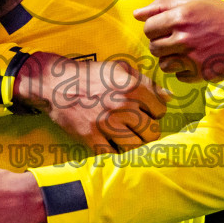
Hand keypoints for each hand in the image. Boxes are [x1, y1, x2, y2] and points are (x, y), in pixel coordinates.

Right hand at [16, 53, 168, 151]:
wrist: (55, 83)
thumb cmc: (89, 75)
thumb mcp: (119, 69)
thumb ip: (146, 82)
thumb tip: (168, 97)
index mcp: (132, 87)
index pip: (160, 110)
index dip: (154, 112)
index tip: (146, 113)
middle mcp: (122, 106)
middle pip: (151, 131)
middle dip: (147, 131)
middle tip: (138, 128)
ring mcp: (106, 123)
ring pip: (135, 146)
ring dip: (134, 143)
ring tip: (127, 137)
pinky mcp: (91, 137)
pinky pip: (113, 153)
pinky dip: (115, 151)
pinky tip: (112, 144)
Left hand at [134, 0, 223, 82]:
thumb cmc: (223, 14)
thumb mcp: (194, 1)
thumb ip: (163, 5)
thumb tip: (137, 14)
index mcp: (181, 16)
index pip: (148, 28)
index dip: (155, 30)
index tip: (167, 30)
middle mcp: (185, 36)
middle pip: (154, 48)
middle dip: (163, 45)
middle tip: (179, 41)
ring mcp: (194, 57)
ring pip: (164, 65)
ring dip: (172, 60)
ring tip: (188, 52)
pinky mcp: (203, 73)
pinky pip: (180, 77)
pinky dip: (186, 72)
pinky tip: (199, 61)